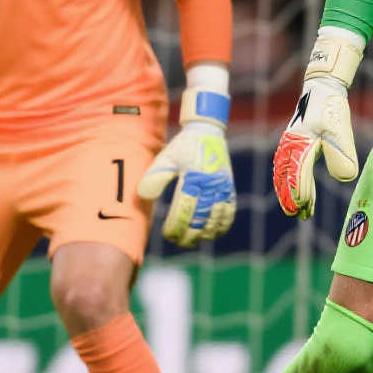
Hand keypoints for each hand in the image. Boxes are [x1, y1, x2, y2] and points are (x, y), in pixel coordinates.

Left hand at [138, 65, 235, 245]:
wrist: (207, 131)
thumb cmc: (182, 146)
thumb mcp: (165, 158)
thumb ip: (154, 176)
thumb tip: (142, 195)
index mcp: (193, 177)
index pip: (184, 210)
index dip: (176, 227)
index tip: (167, 234)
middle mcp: (210, 184)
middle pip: (200, 219)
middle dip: (189, 235)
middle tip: (178, 242)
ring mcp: (222, 187)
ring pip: (216, 219)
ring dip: (205, 233)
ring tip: (192, 240)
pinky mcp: (229, 188)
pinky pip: (229, 212)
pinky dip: (222, 226)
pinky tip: (212, 233)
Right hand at [272, 29, 364, 219]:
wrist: (322, 88)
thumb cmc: (331, 109)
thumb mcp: (339, 130)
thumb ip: (341, 154)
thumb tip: (345, 178)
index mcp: (300, 144)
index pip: (298, 175)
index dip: (301, 193)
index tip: (305, 208)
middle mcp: (290, 145)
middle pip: (286, 177)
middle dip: (291, 197)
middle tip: (299, 214)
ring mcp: (288, 143)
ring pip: (282, 173)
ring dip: (287, 191)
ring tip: (296, 208)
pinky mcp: (291, 142)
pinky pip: (283, 166)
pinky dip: (284, 180)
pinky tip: (289, 188)